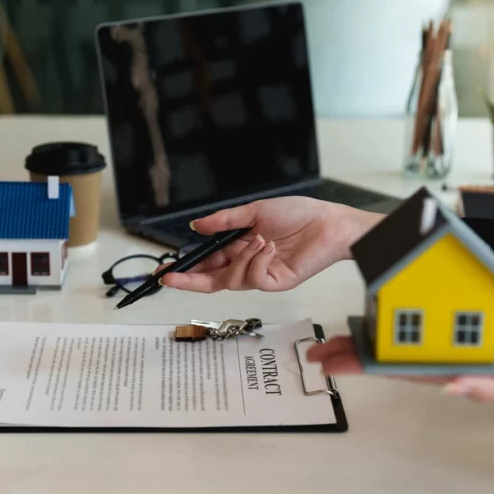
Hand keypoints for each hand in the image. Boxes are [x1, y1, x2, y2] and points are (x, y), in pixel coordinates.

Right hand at [160, 196, 381, 292]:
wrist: (327, 224)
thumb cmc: (298, 214)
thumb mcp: (255, 211)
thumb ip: (224, 221)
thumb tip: (196, 226)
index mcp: (238, 246)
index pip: (207, 263)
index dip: (186, 269)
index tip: (165, 272)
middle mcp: (246, 262)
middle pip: (211, 280)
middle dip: (189, 280)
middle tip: (169, 279)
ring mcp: (260, 274)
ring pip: (231, 279)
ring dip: (241, 258)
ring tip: (259, 239)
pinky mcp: (275, 282)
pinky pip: (254, 278)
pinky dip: (258, 261)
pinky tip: (270, 248)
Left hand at [306, 326, 493, 410]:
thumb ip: (492, 390)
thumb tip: (453, 389)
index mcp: (450, 375)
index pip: (397, 371)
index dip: (364, 367)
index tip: (334, 363)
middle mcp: (440, 363)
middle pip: (385, 359)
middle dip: (350, 356)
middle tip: (315, 353)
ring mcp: (444, 349)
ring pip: (394, 345)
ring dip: (363, 342)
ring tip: (331, 340)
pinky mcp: (452, 333)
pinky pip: (415, 329)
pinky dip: (391, 324)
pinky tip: (372, 321)